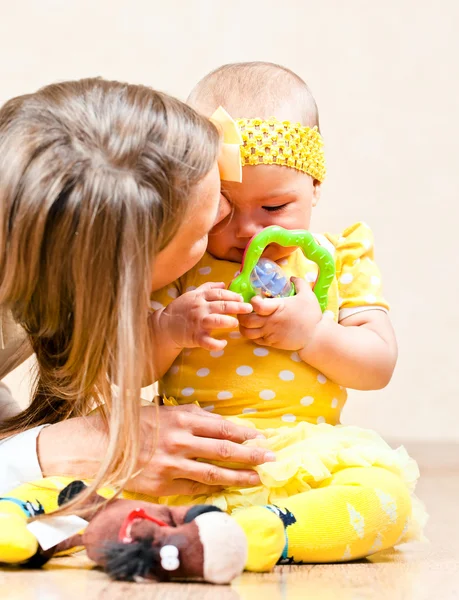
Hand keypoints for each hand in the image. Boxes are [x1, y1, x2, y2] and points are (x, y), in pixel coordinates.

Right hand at [38, 405, 274, 497]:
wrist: (102, 445)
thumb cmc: (135, 424)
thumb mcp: (164, 410)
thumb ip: (191, 414)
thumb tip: (216, 420)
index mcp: (181, 418)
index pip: (222, 427)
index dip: (245, 433)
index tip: (261, 437)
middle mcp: (180, 441)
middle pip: (224, 450)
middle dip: (251, 455)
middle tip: (271, 458)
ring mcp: (172, 464)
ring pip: (213, 473)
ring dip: (238, 477)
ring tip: (257, 479)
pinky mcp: (163, 484)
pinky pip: (194, 488)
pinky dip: (212, 490)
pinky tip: (226, 490)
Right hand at [156, 282, 252, 351]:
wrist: (165, 326)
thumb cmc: (181, 309)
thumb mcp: (192, 294)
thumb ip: (208, 288)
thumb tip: (224, 283)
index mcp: (200, 297)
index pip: (219, 293)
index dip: (232, 295)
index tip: (242, 298)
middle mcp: (199, 308)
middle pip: (221, 305)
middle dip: (237, 306)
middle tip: (248, 309)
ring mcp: (197, 323)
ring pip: (215, 321)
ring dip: (228, 321)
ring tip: (236, 323)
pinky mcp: (195, 337)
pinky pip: (207, 342)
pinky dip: (216, 344)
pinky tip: (224, 343)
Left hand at [238, 277, 321, 350]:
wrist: (315, 336)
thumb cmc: (311, 315)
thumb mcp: (308, 295)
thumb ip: (299, 283)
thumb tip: (291, 277)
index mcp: (278, 308)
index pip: (257, 305)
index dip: (252, 301)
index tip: (255, 298)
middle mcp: (271, 321)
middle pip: (247, 320)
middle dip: (241, 314)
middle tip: (243, 309)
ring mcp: (270, 333)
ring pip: (247, 332)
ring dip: (243, 325)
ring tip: (245, 320)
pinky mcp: (271, 343)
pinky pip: (254, 340)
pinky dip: (250, 335)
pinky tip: (253, 329)